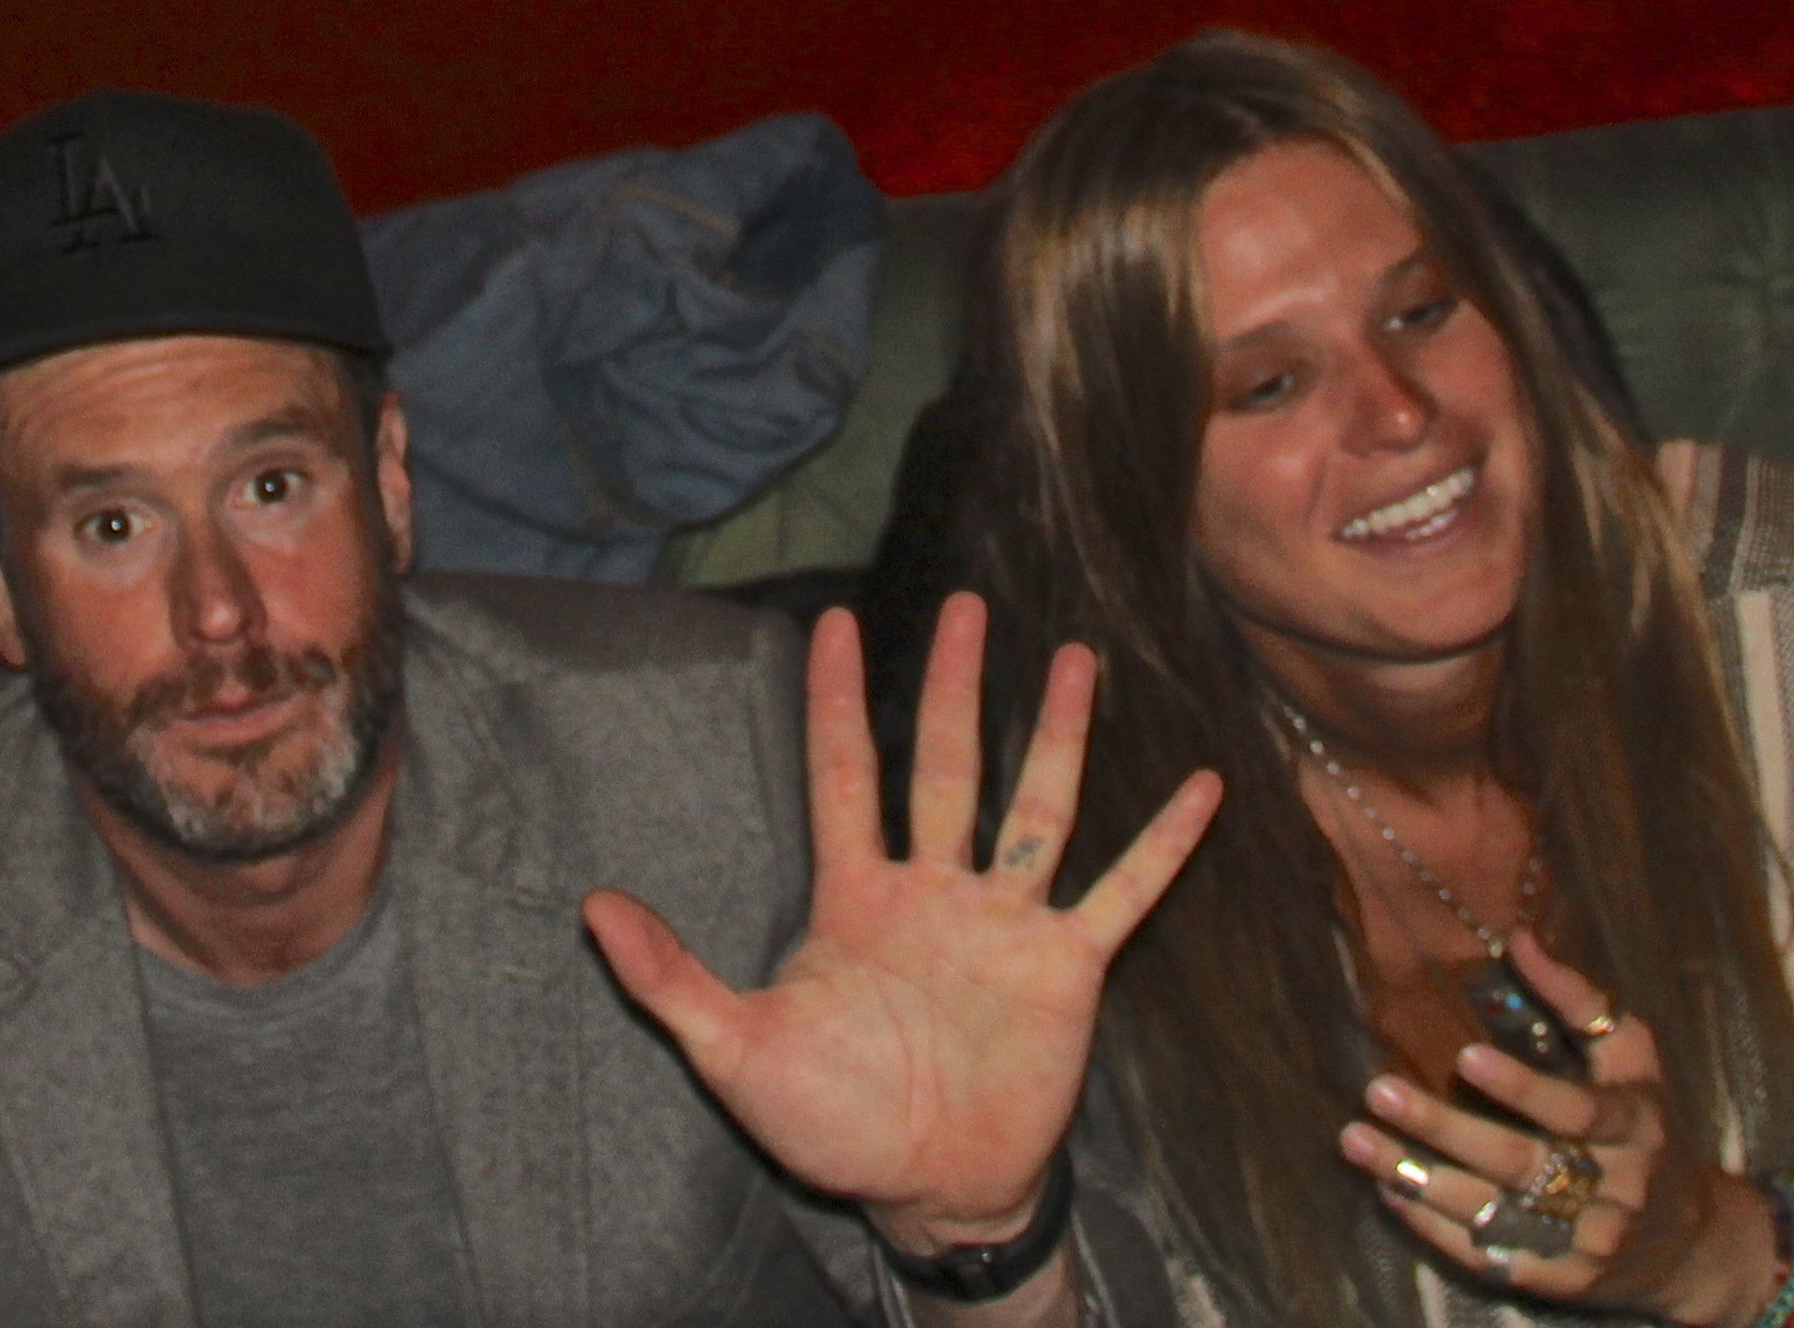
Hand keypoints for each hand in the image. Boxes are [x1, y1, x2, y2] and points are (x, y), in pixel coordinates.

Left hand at [585, 595, 1222, 1261]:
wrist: (930, 1191)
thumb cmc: (832, 1124)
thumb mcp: (737, 1051)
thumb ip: (672, 979)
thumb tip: (592, 908)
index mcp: (856, 897)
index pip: (843, 774)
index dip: (834, 699)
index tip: (834, 618)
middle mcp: (935, 891)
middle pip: (945, 764)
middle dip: (953, 683)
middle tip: (969, 603)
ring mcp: (1006, 924)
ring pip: (1038, 805)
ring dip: (1060, 734)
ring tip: (1080, 655)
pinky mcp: (1067, 967)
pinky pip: (1121, 891)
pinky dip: (1162, 842)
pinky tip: (1202, 785)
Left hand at [1335, 931, 1775, 1323]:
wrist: (1692, 1243)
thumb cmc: (1646, 1126)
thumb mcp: (1632, 1057)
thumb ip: (1580, 1000)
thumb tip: (1518, 938)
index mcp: (1634, 1125)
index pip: (1577, 1111)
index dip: (1524, 1088)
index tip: (1466, 1055)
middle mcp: (1614, 1187)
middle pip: (1519, 1161)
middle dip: (1444, 1128)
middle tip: (1377, 1090)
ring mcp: (1586, 1241)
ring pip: (1492, 1213)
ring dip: (1417, 1179)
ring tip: (1356, 1140)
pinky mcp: (1560, 1281)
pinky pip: (1488, 1257)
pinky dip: (1433, 1226)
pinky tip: (1389, 1191)